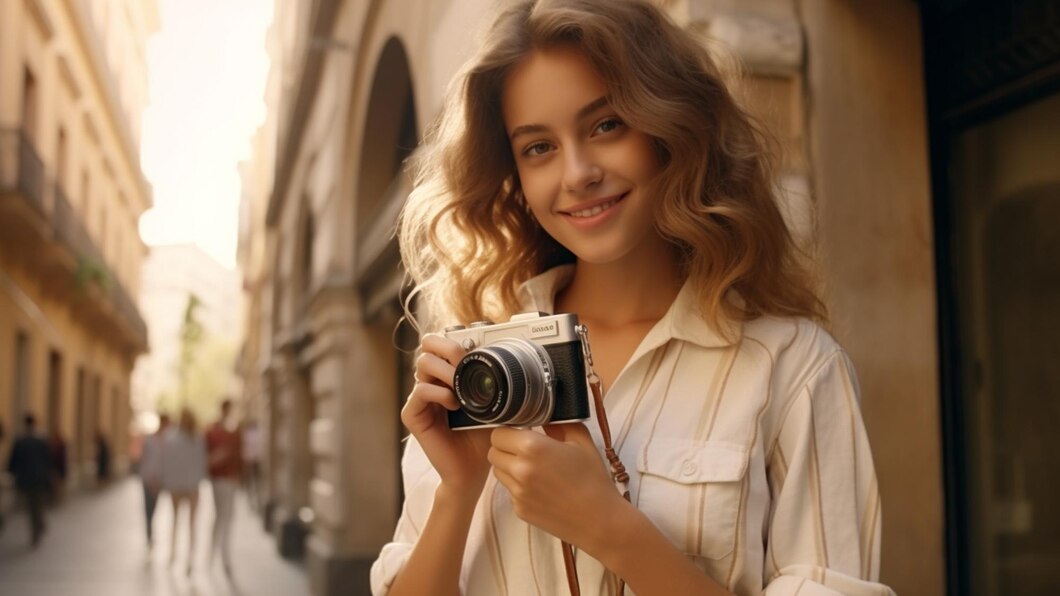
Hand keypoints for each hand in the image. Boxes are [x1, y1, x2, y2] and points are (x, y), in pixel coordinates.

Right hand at [401, 334, 491, 497]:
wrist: (474, 469)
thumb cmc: (483, 435)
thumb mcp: (493, 402)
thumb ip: (492, 380)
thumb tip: (507, 355)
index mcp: (447, 374)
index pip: (441, 342)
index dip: (456, 340)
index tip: (477, 349)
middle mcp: (431, 381)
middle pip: (428, 344)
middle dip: (448, 347)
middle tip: (465, 361)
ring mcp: (420, 398)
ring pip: (423, 363)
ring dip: (446, 371)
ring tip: (461, 387)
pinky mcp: (413, 415)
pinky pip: (419, 391)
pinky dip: (439, 393)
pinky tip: (454, 404)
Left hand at [488, 423, 622, 551]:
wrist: (600, 521)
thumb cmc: (594, 479)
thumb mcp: (581, 442)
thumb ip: (558, 423)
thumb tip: (542, 414)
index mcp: (533, 448)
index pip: (498, 433)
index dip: (509, 430)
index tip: (522, 431)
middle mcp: (520, 470)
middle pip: (493, 452)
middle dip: (505, 447)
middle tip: (525, 448)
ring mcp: (517, 493)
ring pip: (498, 471)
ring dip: (509, 465)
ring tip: (533, 467)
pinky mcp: (519, 510)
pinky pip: (509, 490)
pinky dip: (518, 485)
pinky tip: (541, 487)